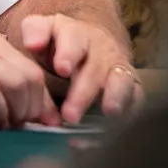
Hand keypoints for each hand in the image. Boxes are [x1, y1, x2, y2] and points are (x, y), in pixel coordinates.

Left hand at [21, 14, 141, 121]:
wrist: (96, 44)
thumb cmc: (62, 43)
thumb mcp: (46, 29)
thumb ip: (35, 30)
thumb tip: (32, 44)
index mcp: (77, 35)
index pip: (74, 40)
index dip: (68, 54)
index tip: (61, 69)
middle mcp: (102, 52)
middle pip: (95, 70)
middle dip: (84, 93)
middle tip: (70, 115)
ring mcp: (120, 70)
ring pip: (122, 84)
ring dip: (115, 101)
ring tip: (108, 115)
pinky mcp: (133, 89)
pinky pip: (135, 104)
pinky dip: (124, 120)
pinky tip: (105, 138)